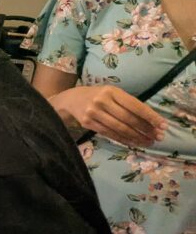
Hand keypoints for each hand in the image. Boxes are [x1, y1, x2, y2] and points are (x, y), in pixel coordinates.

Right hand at [49, 85, 166, 146]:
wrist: (70, 100)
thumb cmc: (98, 96)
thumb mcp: (112, 93)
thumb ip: (128, 103)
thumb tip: (151, 120)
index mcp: (111, 91)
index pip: (135, 105)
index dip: (150, 116)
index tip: (163, 125)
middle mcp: (102, 101)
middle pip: (128, 119)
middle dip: (146, 129)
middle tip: (158, 137)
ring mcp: (93, 112)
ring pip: (119, 128)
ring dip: (137, 137)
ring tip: (148, 142)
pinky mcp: (88, 123)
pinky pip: (109, 134)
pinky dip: (123, 139)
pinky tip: (134, 143)